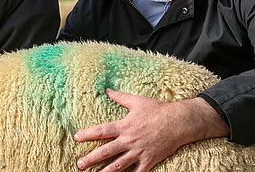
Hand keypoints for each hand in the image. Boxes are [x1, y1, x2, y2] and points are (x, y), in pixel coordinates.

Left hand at [73, 89, 228, 171]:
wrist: (178, 122)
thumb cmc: (157, 110)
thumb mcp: (137, 101)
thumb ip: (120, 97)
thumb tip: (107, 90)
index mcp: (124, 126)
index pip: (101, 131)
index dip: (87, 134)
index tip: (76, 138)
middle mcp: (129, 140)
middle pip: (106, 151)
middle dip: (91, 158)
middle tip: (79, 164)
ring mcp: (139, 152)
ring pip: (118, 165)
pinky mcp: (149, 160)